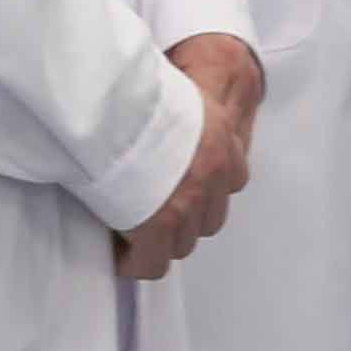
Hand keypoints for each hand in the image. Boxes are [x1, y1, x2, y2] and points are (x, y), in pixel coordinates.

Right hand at [120, 33, 262, 282]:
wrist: (121, 97)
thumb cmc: (137, 88)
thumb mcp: (175, 89)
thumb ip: (182, 111)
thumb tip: (174, 102)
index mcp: (221, 139)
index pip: (231, 178)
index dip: (205, 187)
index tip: (180, 189)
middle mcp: (213, 174)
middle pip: (209, 216)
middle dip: (185, 217)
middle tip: (153, 211)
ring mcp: (189, 201)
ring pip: (184, 241)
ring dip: (162, 238)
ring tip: (134, 229)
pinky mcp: (159, 224)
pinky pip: (151, 262)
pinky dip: (136, 260)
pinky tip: (119, 253)